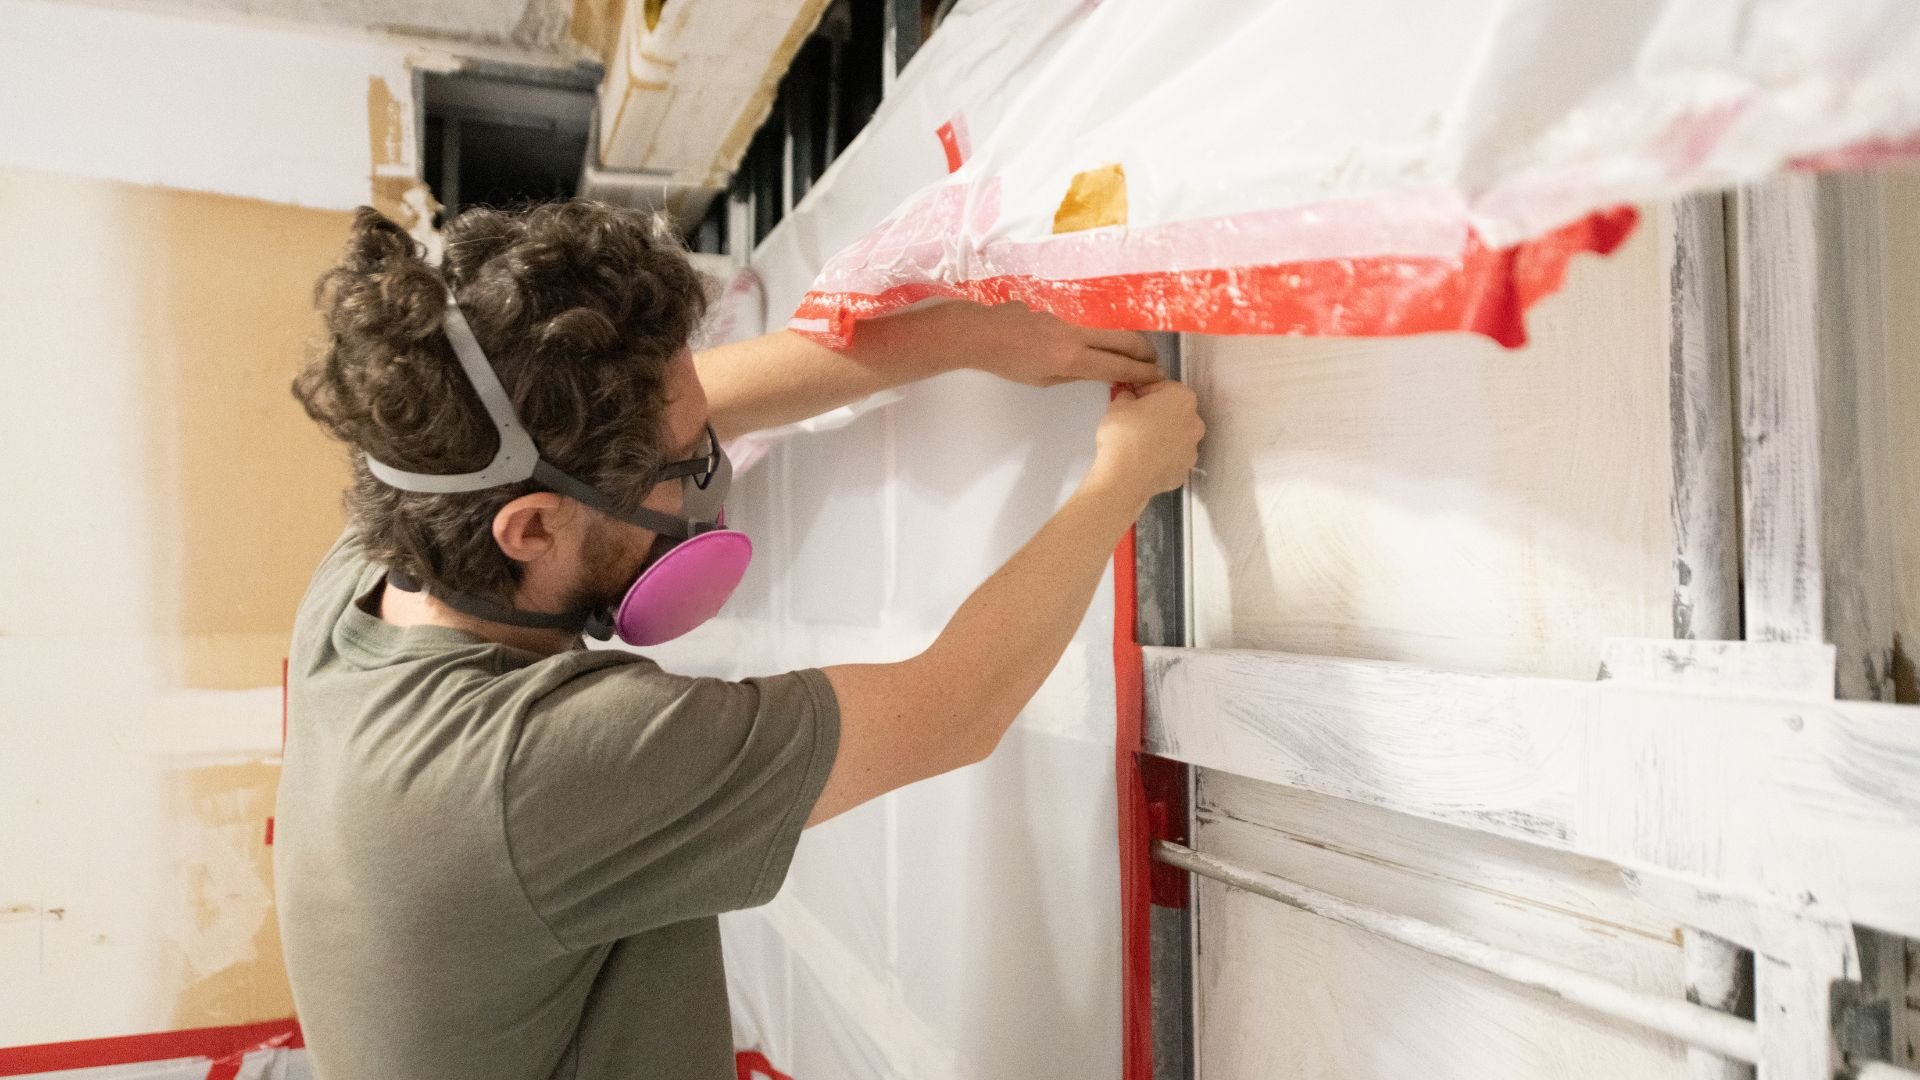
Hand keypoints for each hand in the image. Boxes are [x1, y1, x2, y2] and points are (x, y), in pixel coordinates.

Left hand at [890, 300, 1164, 386]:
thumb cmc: (1008, 363)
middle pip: (1125, 339)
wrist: (980, 332)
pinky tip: (1103, 337)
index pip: (1118, 366)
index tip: (1157, 378)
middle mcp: (1077, 334)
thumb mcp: (1043, 380)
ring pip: (1111, 327)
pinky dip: (1104, 331)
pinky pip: (1091, 319)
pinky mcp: (1062, 306)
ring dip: (1128, 339)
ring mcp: (1070, 316)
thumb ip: (1075, 374)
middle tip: (1155, 363)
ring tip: (1135, 351)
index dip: (1141, 373)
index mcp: (1071, 358)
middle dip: (1145, 352)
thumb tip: (1100, 371)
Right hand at [1089, 381, 1203, 503]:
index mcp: (1182, 398)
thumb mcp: (1118, 404)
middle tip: (1134, 421)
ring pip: (1176, 436)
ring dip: (1161, 436)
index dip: (1144, 392)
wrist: (1124, 477)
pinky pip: (1172, 458)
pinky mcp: (1184, 470)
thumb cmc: (1123, 435)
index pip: (1163, 387)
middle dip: (1157, 414)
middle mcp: (1194, 422)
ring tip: (1138, 443)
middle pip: (1174, 412)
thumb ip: (1127, 395)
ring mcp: (1192, 449)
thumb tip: (1129, 398)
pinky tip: (1143, 459)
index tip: (1132, 400)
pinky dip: (1161, 457)